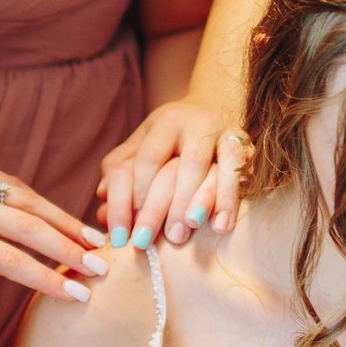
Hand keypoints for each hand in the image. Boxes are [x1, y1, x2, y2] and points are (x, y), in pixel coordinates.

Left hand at [0, 151, 105, 305]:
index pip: (11, 261)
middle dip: (69, 250)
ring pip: (31, 203)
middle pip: (30, 230)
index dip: (47, 279)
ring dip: (66, 222)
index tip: (78, 294)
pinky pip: (18, 187)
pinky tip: (63, 218)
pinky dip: (43, 203)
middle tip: (101, 266)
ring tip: (96, 240)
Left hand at [97, 99, 250, 248]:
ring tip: (183, 231)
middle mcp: (192, 123)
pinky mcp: (244, 144)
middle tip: (146, 241)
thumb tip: (101, 200)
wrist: (221, 105)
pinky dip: (228, 200)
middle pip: (172, 168)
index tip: (123, 230)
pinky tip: (219, 226)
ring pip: (202, 168)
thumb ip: (122, 168)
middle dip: (158, 208)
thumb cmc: (176, 137)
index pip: (143, 160)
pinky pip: (235, 173)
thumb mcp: (146, 144)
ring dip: (192, 203)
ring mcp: (221, 131)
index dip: (131, 196)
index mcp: (163, 123)